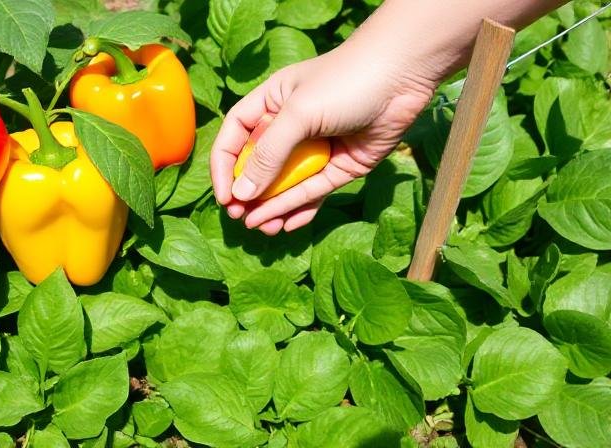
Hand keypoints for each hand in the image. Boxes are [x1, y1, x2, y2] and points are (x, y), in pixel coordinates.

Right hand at [210, 41, 435, 234]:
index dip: (224, 167)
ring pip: (286, 184)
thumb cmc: (344, 82)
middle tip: (240, 218)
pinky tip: (286, 224)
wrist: (403, 78)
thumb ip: (269, 155)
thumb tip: (242, 195)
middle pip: (259, 166)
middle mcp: (289, 127)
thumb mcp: (297, 114)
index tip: (225, 196)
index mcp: (270, 104)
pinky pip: (314, 192)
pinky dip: (299, 209)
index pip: (235, 138)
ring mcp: (316, 149)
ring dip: (272, 207)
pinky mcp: (340, 166)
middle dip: (249, 194)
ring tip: (262, 228)